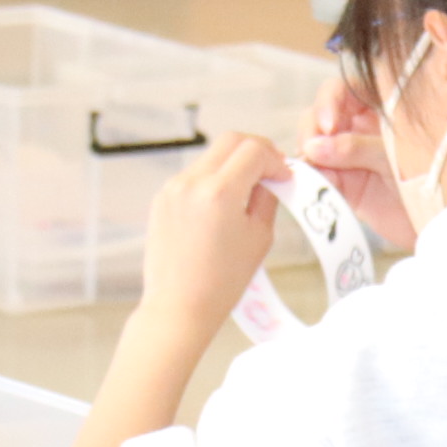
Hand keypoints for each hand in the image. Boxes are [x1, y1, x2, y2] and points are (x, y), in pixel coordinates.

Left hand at [137, 133, 285, 328]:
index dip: (275, 159)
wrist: (179, 306)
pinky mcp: (162, 198)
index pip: (253, 150)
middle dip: (256, 150)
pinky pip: (194, 175)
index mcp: (219, 192)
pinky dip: (213, 180)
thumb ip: (267, 198)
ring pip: (211, 156)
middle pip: (230, 140)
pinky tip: (223, 205)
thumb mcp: (259, 237)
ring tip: (247, 192)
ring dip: (233, 165)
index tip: (284, 176)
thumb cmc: (222, 281)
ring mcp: (173, 188)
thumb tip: (271, 177)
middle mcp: (191, 182)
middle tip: (270, 172)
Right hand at [294, 71, 416, 250]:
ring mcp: (350, 154)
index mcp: (381, 108)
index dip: (330, 101)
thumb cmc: (432, 179)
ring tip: (310, 168)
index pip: (346, 90)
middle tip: (312, 148)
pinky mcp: (343, 182)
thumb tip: (315, 146)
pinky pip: (318, 174)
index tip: (329, 124)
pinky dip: (309, 177)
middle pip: (323, 114)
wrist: (442, 222)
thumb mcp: (397, 158)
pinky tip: (309, 182)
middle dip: (312, 127)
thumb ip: (358, 148)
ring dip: (307, 152)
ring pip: (315, 143)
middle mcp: (361, 126)